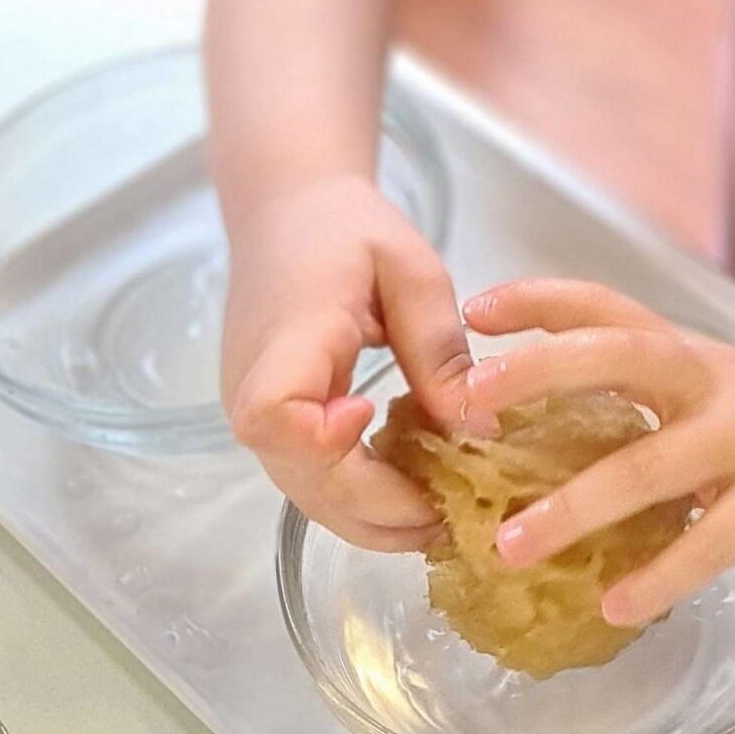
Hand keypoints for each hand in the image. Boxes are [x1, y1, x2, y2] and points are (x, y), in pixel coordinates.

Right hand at [222, 174, 471, 548]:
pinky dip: (358, 500)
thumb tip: (481, 432)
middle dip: (379, 508)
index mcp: (287, 337)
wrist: (287, 213)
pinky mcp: (271, 426)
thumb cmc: (347, 229)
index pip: (274, 413)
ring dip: (371, 517)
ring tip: (443, 520)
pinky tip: (410, 496)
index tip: (374, 422)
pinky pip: (308, 480)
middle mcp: (253, 388)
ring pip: (305, 493)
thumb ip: (439, 348)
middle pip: (301, 477)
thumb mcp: (411, 270)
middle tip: (454, 517)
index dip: (323, 441)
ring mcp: (254, 414)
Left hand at [459, 280, 734, 626]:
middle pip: (620, 355)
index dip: (542, 301)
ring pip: (649, 463)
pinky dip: (659, 576)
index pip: (609, 307)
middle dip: (540, 371)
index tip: (475, 312)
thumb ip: (638, 402)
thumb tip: (525, 431)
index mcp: (688, 353)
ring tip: (510, 546)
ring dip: (573, 506)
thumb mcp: (708, 394)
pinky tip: (614, 607)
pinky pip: (709, 541)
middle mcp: (714, 380)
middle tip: (468, 402)